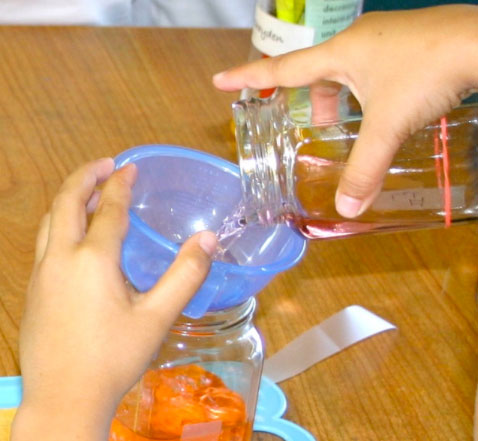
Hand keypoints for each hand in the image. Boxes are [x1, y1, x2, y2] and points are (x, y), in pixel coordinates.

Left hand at [11, 159, 216, 440]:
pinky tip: (76, 237)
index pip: (108, 210)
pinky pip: (45, 242)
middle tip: (106, 165)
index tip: (130, 167)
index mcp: (92, 261)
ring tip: (91, 192)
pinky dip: (61, 223)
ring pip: (50, 221)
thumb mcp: (157, 318)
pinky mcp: (33, 291)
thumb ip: (185, 275)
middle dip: (86, 177)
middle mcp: (60, 259)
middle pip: (67, 202)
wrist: (64, 400)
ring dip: (70, 199)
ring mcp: (42, 275)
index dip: (120, 184)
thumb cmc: (113, 359)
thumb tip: (208, 240)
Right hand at [213, 5, 477, 216]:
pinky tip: (382, 110)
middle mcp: (357, 40)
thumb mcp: (389, 126)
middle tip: (314, 127)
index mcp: (340, 53)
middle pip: (316, 73)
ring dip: (340, 99)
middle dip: (310, 102)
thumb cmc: (431, 70)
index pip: (281, 68)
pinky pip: (369, 67)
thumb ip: (365, 169)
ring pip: (345, 71)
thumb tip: (347, 209)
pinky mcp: (404, 43)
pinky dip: (365, 91)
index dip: (248, 76)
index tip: (220, 80)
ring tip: (347, 126)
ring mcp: (382, 38)